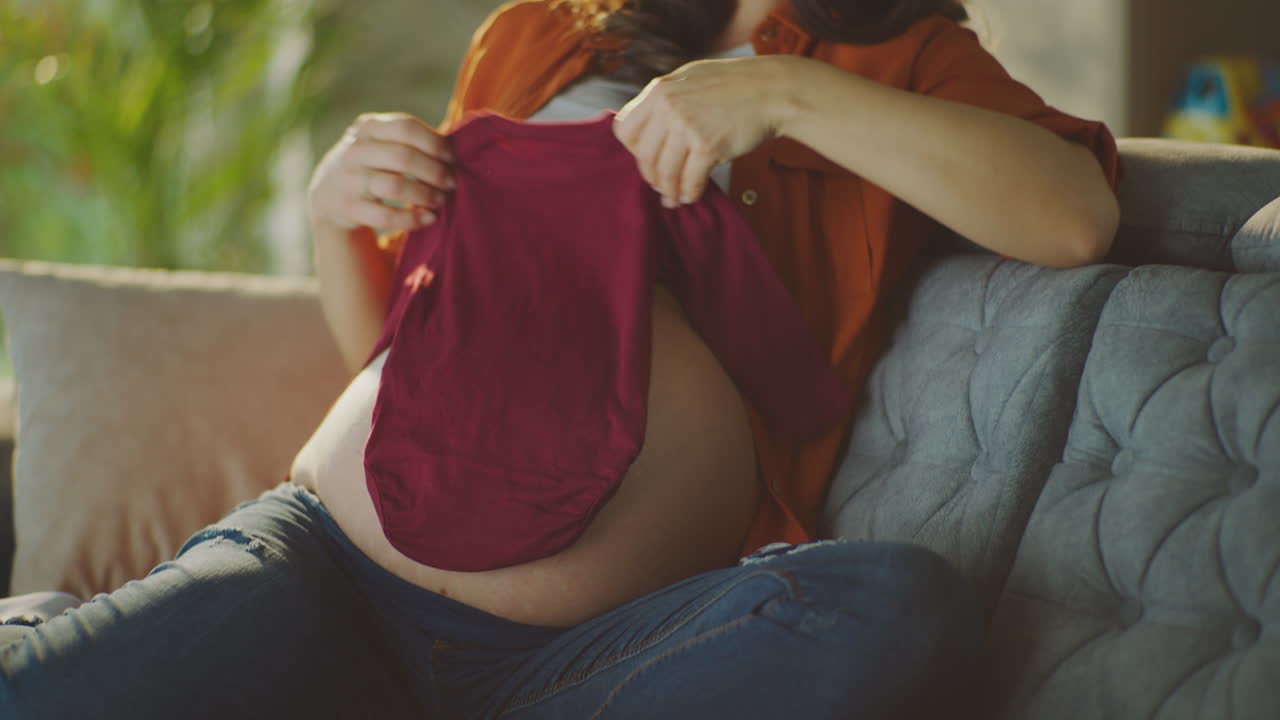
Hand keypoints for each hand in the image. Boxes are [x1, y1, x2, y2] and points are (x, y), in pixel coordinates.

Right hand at [307, 112, 455, 232]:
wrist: (328, 192)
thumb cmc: (372, 162)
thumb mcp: (382, 141)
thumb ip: (410, 140)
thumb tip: (459, 147)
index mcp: (368, 127)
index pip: (406, 127)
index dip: (435, 143)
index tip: (452, 158)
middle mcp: (355, 150)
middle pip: (403, 157)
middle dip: (434, 171)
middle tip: (452, 183)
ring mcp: (348, 180)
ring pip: (394, 186)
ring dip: (424, 194)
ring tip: (440, 200)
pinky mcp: (348, 208)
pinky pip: (384, 216)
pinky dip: (412, 219)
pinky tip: (429, 219)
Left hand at [612, 55, 797, 206]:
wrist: (773, 90)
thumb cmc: (735, 86)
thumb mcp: (691, 79)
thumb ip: (667, 100)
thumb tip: (649, 131)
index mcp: (660, 90)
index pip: (625, 130)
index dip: (634, 150)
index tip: (648, 159)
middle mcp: (669, 106)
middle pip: (643, 155)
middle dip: (651, 176)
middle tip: (661, 187)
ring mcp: (687, 126)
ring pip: (664, 172)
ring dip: (670, 191)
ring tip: (675, 199)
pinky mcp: (708, 145)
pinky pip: (689, 179)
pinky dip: (690, 192)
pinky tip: (693, 196)